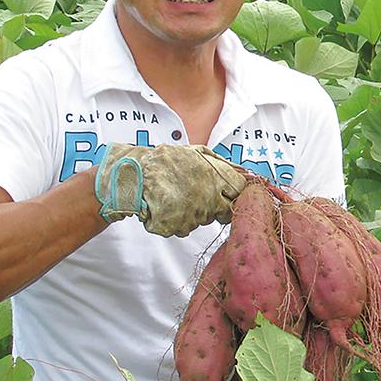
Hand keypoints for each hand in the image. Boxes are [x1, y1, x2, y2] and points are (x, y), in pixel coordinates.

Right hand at [95, 143, 246, 236]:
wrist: (135, 175)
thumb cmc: (166, 161)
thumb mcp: (196, 152)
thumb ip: (222, 163)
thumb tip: (245, 172)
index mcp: (215, 178)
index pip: (240, 191)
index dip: (235, 192)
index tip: (228, 190)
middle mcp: (208, 199)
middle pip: (225, 211)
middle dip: (216, 205)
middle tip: (199, 194)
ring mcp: (194, 216)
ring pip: (203, 219)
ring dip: (195, 211)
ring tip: (178, 194)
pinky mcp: (179, 228)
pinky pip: (185, 226)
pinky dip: (179, 218)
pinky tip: (169, 205)